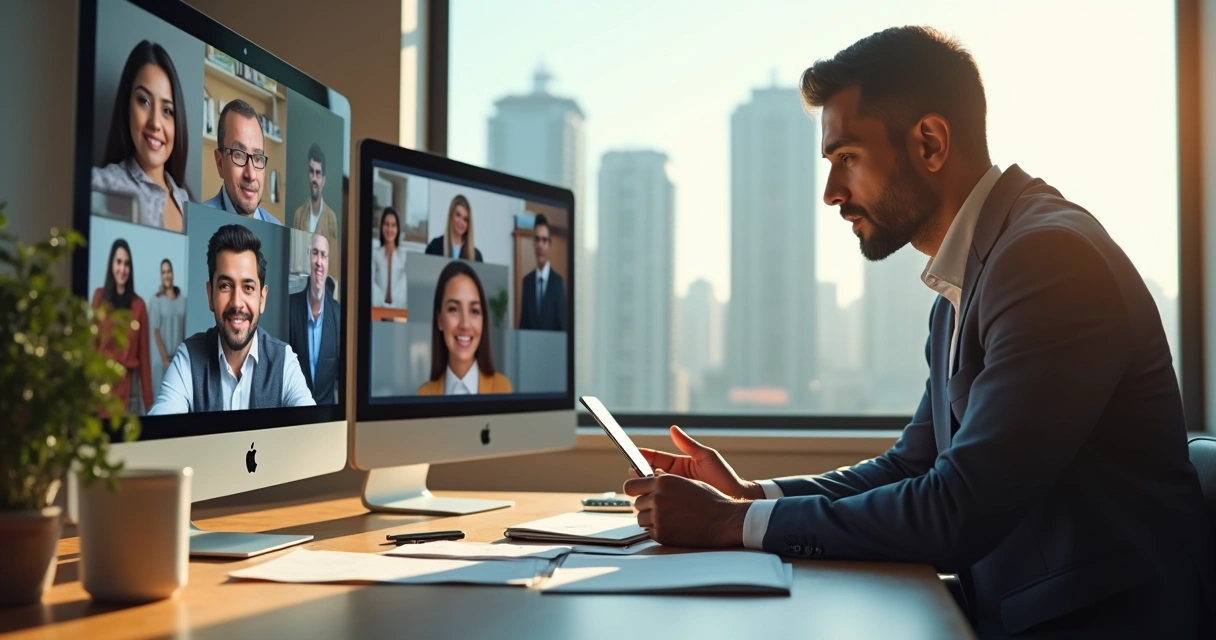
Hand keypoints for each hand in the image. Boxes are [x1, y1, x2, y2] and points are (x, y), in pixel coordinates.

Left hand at [623, 472, 749, 547]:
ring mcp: (659, 517)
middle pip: (636, 503)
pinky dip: (658, 530)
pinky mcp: (662, 534)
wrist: (724, 520)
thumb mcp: (686, 481)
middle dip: (645, 505)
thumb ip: (663, 481)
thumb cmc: (710, 500)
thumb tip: (647, 480)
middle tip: (660, 508)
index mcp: (663, 481)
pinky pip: (650, 532)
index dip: (633, 489)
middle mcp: (658, 498)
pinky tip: (673, 527)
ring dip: (650, 519)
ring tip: (668, 517)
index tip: (635, 492)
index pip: (631, 486)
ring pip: (640, 518)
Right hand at [632, 426, 762, 499]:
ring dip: (644, 489)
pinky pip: (660, 504)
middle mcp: (674, 479)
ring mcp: (675, 493)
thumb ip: (689, 445)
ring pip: (652, 490)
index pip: (655, 458)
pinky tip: (649, 503)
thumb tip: (673, 429)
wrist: (735, 499)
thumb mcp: (707, 457)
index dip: (642, 456)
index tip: (631, 453)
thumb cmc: (725, 478)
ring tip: (640, 489)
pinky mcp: (676, 506)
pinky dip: (653, 503)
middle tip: (634, 475)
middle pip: (649, 475)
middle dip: (639, 474)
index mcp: (679, 465)